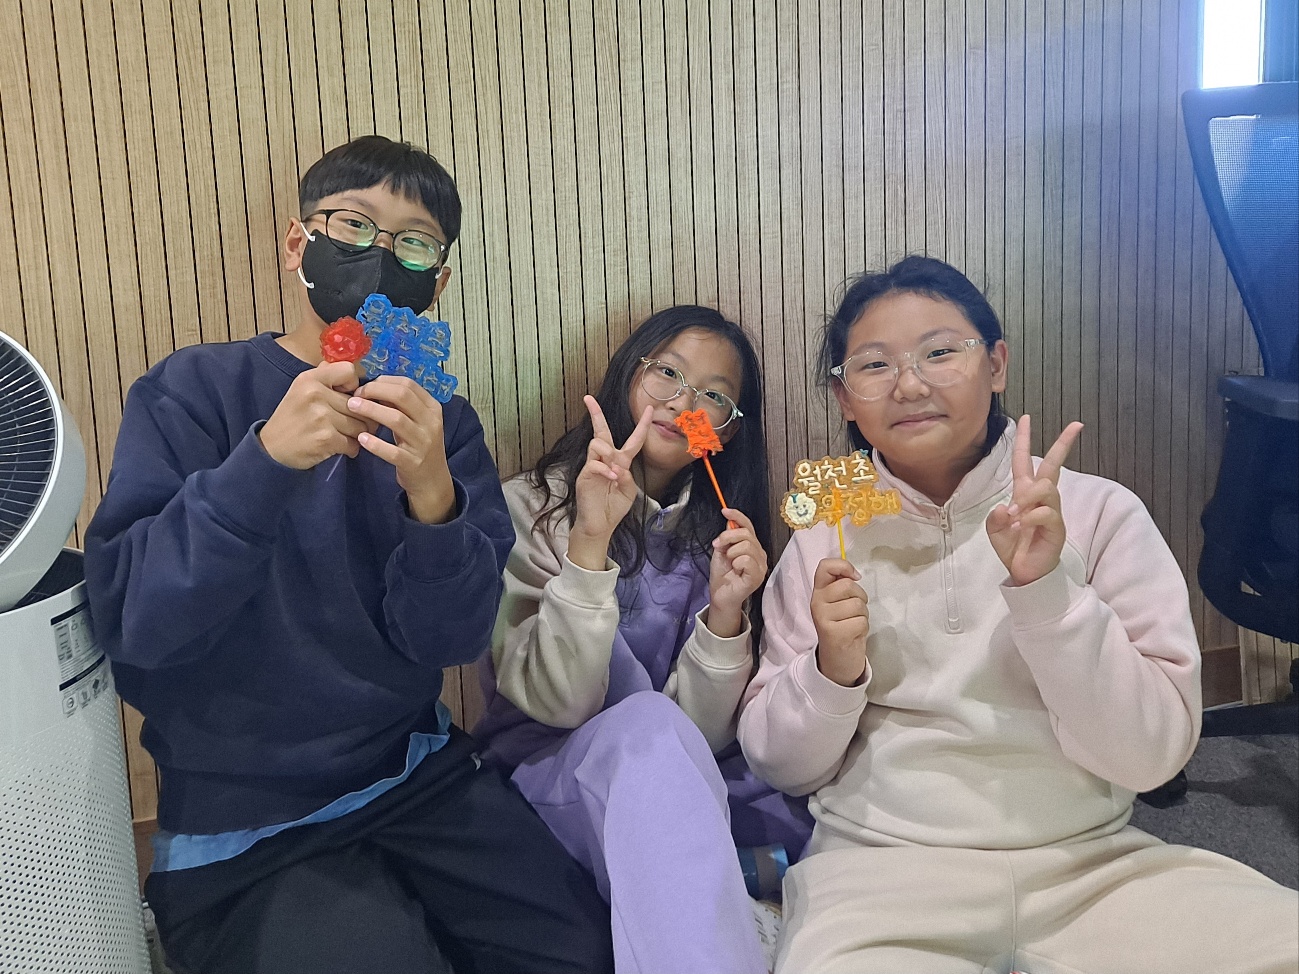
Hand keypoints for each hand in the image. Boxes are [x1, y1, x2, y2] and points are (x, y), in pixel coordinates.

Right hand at [259, 362, 369, 469]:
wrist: (271, 448)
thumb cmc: (291, 419)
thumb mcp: (300, 390)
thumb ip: (325, 378)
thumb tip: (350, 370)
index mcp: (310, 379)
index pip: (349, 371)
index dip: (354, 385)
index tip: (346, 395)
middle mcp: (315, 394)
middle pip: (360, 404)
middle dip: (360, 417)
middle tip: (350, 424)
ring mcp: (321, 416)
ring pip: (361, 425)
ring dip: (357, 434)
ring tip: (345, 436)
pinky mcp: (326, 438)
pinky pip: (354, 443)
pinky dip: (350, 448)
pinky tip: (340, 447)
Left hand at [348, 375, 454, 523]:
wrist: (432, 479)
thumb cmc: (419, 445)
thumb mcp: (417, 421)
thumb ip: (401, 405)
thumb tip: (374, 386)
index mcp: (432, 408)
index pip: (408, 384)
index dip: (383, 381)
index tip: (364, 385)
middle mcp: (431, 423)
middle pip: (402, 396)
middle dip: (375, 391)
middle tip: (355, 395)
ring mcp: (423, 443)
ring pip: (397, 420)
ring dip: (371, 411)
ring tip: (352, 408)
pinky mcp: (413, 462)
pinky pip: (393, 451)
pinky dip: (375, 444)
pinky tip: (361, 438)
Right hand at [567, 396, 653, 569]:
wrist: (599, 525)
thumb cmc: (614, 508)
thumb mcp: (629, 491)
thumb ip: (627, 477)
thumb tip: (618, 466)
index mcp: (620, 462)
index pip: (632, 440)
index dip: (641, 425)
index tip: (647, 409)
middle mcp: (606, 460)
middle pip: (602, 431)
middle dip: (596, 414)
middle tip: (588, 398)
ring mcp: (593, 467)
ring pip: (598, 443)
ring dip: (608, 454)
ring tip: (613, 472)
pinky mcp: (584, 476)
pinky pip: (594, 464)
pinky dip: (605, 470)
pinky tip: (611, 479)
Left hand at [705, 508, 768, 637]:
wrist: (720, 595)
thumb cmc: (722, 575)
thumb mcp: (721, 551)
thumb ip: (727, 538)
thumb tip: (730, 522)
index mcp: (752, 546)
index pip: (748, 525)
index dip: (737, 516)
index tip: (724, 511)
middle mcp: (759, 554)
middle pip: (746, 533)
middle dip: (728, 536)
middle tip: (718, 545)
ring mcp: (760, 565)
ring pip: (746, 545)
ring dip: (731, 552)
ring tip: (729, 562)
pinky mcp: (757, 576)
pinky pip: (747, 560)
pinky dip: (736, 563)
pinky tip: (735, 570)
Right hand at [811, 558, 868, 686]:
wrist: (837, 661)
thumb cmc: (843, 627)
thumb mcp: (838, 603)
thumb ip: (841, 585)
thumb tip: (854, 574)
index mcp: (818, 592)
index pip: (825, 566)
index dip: (844, 565)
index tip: (854, 576)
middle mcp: (817, 603)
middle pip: (848, 585)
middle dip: (860, 596)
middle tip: (855, 610)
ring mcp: (824, 619)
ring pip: (857, 604)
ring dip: (863, 614)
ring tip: (853, 623)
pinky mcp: (834, 634)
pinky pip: (861, 622)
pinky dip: (863, 628)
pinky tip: (853, 634)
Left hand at [986, 415, 1083, 585]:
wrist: (1024, 572)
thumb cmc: (1013, 547)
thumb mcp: (995, 530)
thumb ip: (995, 518)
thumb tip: (1005, 508)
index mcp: (1024, 493)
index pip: (1024, 461)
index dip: (1024, 440)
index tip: (1026, 418)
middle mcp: (1040, 498)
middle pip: (1052, 465)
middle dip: (1063, 444)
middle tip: (1076, 425)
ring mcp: (1051, 511)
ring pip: (1046, 487)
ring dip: (1028, 498)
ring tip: (1015, 516)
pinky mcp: (1057, 527)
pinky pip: (1045, 513)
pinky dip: (1030, 518)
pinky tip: (1021, 527)